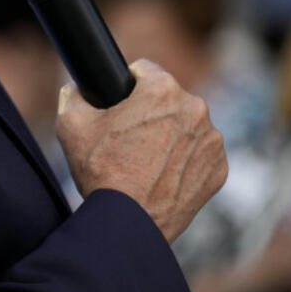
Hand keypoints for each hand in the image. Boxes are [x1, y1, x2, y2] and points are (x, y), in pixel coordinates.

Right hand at [56, 59, 227, 241]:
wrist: (129, 222)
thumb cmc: (101, 170)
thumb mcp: (71, 123)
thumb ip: (73, 93)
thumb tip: (77, 88)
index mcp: (162, 89)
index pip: (144, 69)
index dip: (128, 85)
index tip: (120, 103)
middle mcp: (195, 108)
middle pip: (168, 98)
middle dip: (150, 111)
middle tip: (128, 137)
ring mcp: (212, 141)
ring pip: (186, 126)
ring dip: (170, 135)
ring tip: (145, 160)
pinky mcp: (220, 169)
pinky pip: (200, 154)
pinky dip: (184, 161)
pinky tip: (162, 175)